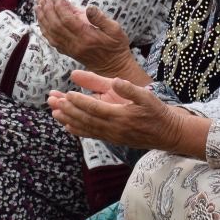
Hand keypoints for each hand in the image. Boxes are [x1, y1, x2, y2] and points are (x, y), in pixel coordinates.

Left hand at [35, 0, 132, 74]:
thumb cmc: (116, 46)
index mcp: (87, 37)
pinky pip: (51, 40)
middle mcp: (75, 44)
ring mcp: (70, 49)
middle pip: (55, 25)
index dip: (60, 7)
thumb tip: (90, 7)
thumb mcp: (116, 30)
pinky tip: (41, 20)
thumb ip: (101, 18)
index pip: (67, 20)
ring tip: (38, 4)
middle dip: (47, 9)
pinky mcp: (67, 52)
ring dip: (42, 18)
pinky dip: (44, 29)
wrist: (114, 67)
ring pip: (51, 33)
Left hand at [47, 70, 186, 151]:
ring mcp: (112, 136)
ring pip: (86, 128)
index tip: (67, 94)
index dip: (81, 102)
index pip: (96, 109)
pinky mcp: (112, 139)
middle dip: (68, 110)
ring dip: (68, 120)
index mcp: (121, 116)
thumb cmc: (157, 112)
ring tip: (53, 112)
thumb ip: (130, 89)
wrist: (168, 134)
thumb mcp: (146, 97)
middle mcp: (114, 128)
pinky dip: (78, 131)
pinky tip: (67, 126)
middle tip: (52, 100)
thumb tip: (116, 80)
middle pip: (86, 119)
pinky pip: (92, 135)